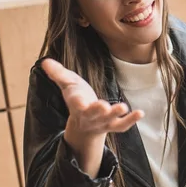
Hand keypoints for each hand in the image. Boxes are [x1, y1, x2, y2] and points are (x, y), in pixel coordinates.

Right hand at [41, 59, 143, 176]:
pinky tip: (141, 113)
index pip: (76, 103)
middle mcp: (89, 115)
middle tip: (104, 106)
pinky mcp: (113, 125)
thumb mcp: (67, 84)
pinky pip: (122, 125)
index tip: (80, 102)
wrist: (83, 125)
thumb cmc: (76, 98)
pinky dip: (131, 120)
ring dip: (116, 115)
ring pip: (109, 121)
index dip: (78, 103)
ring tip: (124, 107)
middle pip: (93, 114)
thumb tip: (45, 61)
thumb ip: (58, 73)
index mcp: (77, 104)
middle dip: (98, 111)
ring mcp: (102, 121)